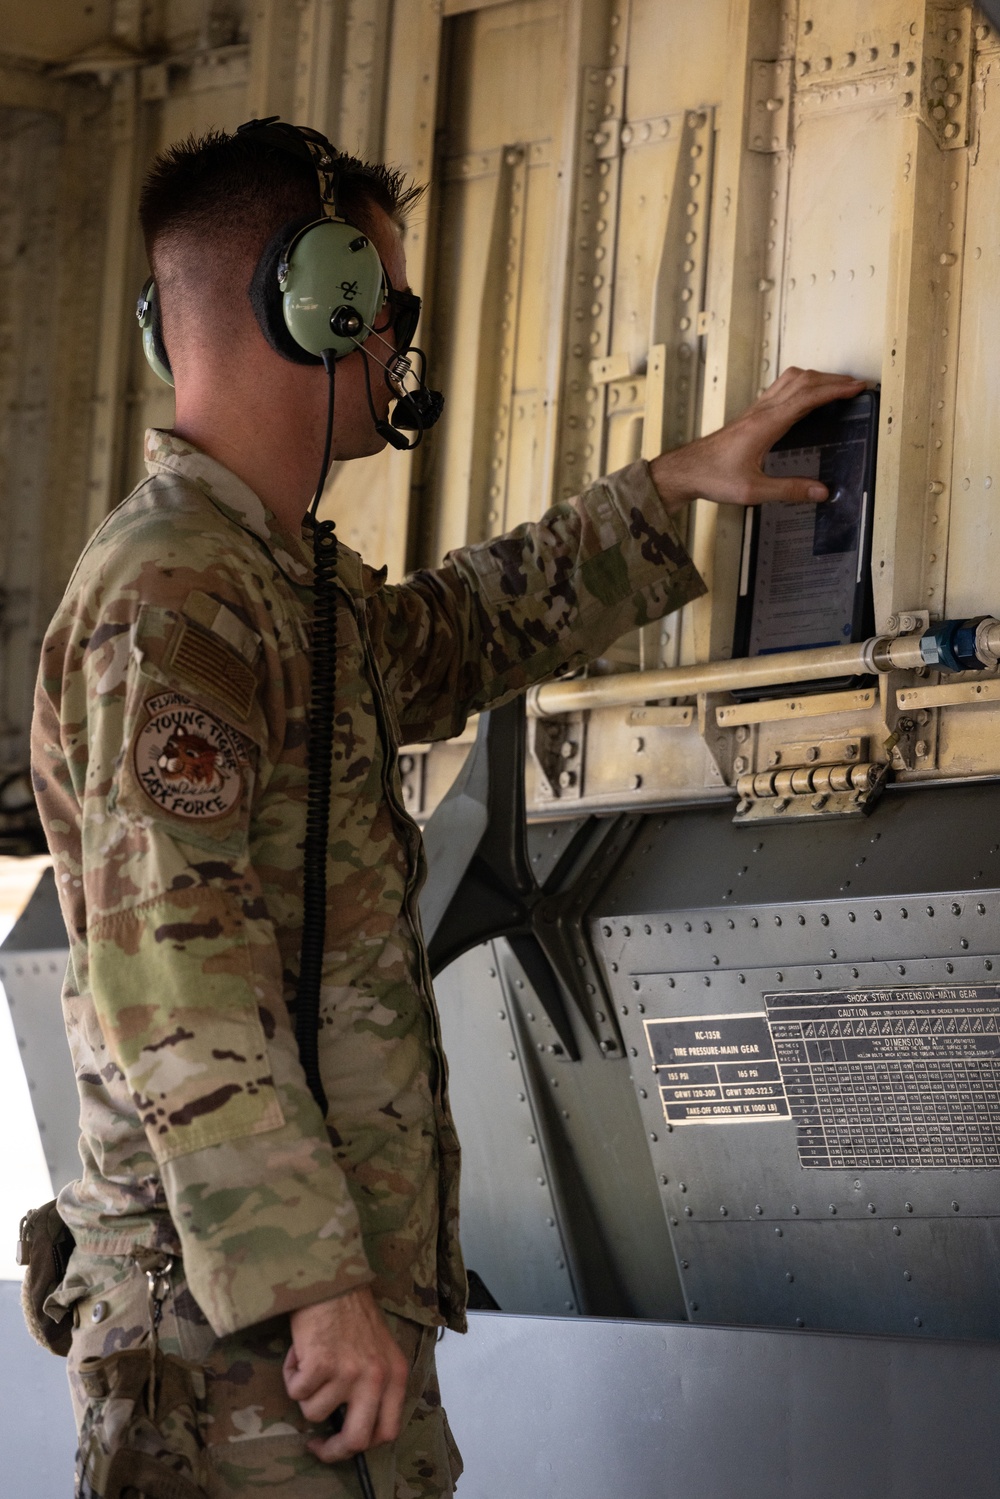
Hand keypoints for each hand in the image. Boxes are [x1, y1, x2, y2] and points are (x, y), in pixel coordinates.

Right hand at [284, 1286, 408, 1462]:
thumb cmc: (351, 1312)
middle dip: (331, 1450)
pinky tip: (299, 1352)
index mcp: (396, 1374)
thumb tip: (350, 1422)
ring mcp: (349, 1372)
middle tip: (316, 1444)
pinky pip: (296, 1391)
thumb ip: (374, 1386)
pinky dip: (292, 1375)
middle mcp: (376, 1377)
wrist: (330, 1277)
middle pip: (355, 1439)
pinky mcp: (321, 1364)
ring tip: (310, 1362)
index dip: (363, 1446)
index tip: (343, 1443)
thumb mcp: (379, 1350)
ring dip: (306, 1392)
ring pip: (315, 1412)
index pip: (387, 1431)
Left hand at [648, 367, 867, 513]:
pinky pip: (780, 388)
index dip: (835, 390)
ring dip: (817, 378)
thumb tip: (821, 492)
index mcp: (766, 424)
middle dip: (833, 380)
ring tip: (837, 385)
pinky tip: (807, 395)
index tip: (857, 388)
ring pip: (791, 380)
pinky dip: (801, 385)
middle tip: (857, 385)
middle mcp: (761, 411)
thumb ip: (789, 491)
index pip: (807, 397)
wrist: (687, 470)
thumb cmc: (714, 477)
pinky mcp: (751, 414)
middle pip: (803, 381)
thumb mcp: (753, 491)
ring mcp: (755, 410)